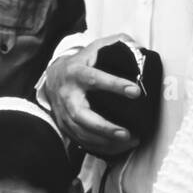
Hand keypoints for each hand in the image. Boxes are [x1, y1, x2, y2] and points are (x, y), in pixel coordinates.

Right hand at [42, 33, 142, 156]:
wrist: (53, 76)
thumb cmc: (81, 63)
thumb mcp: (95, 49)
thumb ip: (116, 45)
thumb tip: (138, 47)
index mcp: (76, 73)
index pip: (94, 79)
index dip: (114, 85)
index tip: (135, 91)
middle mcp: (67, 94)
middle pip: (81, 115)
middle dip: (103, 126)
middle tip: (126, 132)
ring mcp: (63, 112)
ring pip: (80, 131)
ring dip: (104, 140)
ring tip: (129, 141)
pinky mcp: (64, 125)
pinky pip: (80, 141)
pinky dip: (99, 147)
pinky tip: (117, 147)